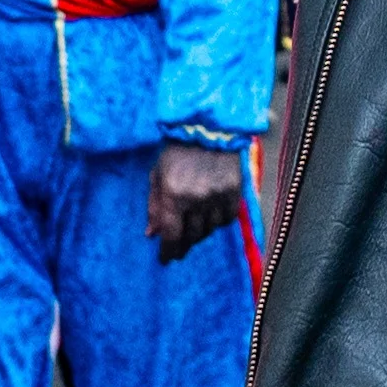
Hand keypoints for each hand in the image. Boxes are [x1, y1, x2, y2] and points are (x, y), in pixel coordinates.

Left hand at [149, 141, 247, 263]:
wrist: (207, 127)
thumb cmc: (176, 150)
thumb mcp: (157, 175)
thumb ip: (154, 206)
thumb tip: (151, 234)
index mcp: (173, 194)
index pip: (171, 235)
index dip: (168, 251)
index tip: (165, 259)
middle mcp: (197, 199)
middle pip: (191, 236)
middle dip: (183, 245)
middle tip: (179, 248)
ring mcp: (218, 196)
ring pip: (210, 230)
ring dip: (200, 234)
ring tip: (194, 231)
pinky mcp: (235, 191)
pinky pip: (227, 219)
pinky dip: (218, 223)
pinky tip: (211, 219)